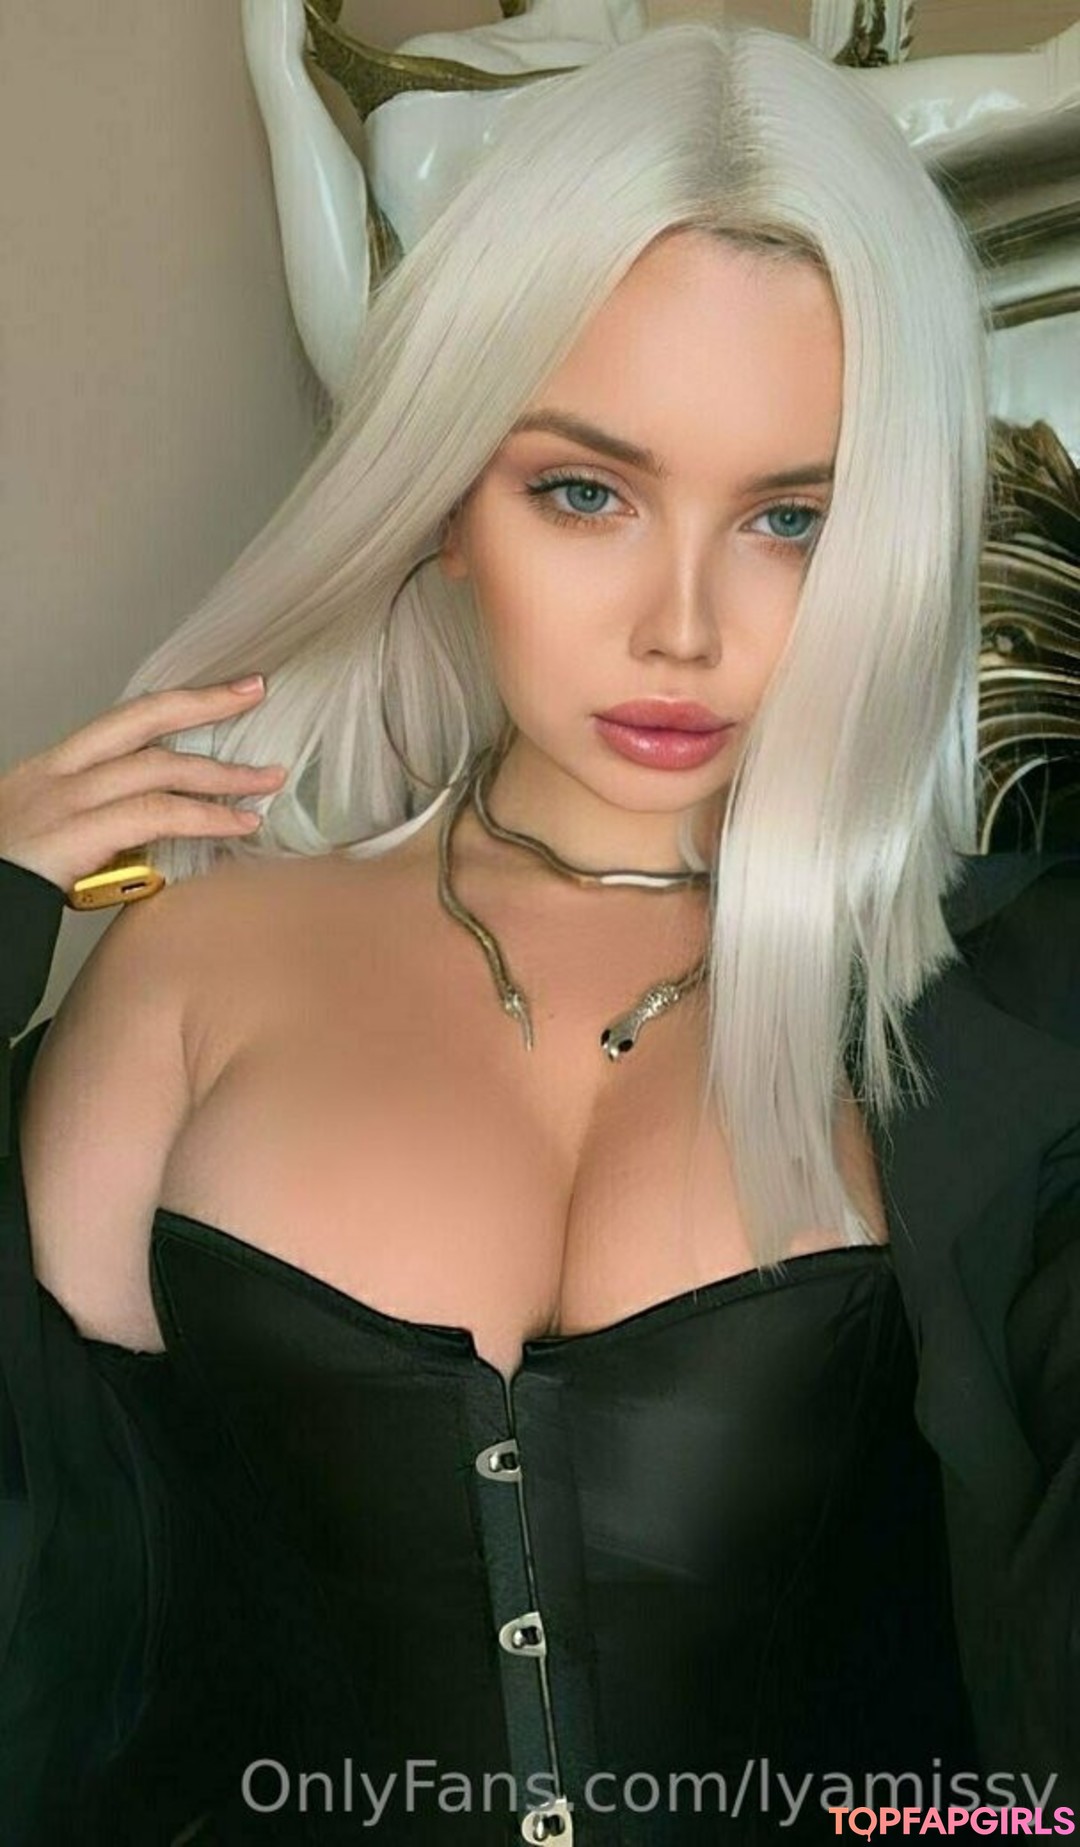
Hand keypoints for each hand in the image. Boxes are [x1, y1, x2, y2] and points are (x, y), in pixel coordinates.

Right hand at [0, 678, 287, 893]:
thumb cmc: (10, 877)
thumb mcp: (49, 834)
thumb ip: (98, 823)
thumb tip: (154, 832)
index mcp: (53, 768)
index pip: (123, 721)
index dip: (175, 703)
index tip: (221, 690)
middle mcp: (60, 772)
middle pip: (143, 720)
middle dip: (204, 703)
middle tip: (255, 690)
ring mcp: (67, 798)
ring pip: (159, 767)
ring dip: (222, 773)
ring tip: (268, 779)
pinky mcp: (77, 832)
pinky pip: (157, 815)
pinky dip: (207, 817)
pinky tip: (240, 824)